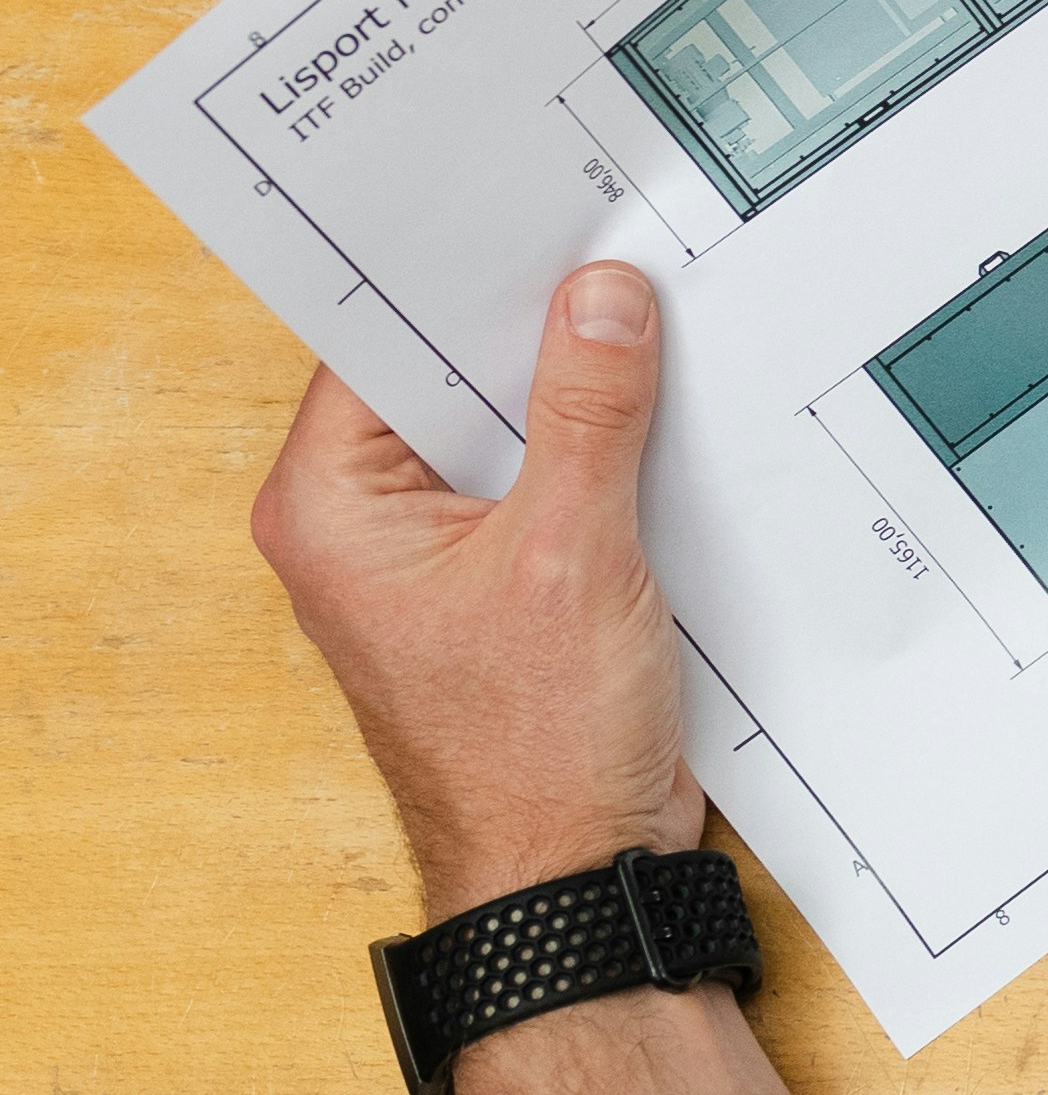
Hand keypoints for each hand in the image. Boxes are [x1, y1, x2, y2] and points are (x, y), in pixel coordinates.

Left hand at [251, 265, 701, 922]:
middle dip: (539, 332)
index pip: (385, 346)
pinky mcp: (510, 583)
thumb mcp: (571, 555)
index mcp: (331, 509)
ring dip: (584, 396)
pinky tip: (670, 418)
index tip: (536, 219)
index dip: (462, 279)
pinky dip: (609, 454)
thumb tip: (602, 300)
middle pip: (453, 382)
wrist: (577, 875)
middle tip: (617, 259)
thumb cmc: (533, 749)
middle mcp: (368, 525)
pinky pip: (554, 482)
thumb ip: (589, 415)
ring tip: (656, 328)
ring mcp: (440, 556)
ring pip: (513, 430)